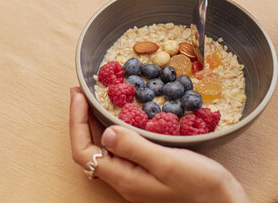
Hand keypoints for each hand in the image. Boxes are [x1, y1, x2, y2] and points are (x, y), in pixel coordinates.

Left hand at [69, 87, 249, 202]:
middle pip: (91, 149)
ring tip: (99, 98)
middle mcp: (125, 180)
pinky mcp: (148, 173)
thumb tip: (105, 132)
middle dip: (83, 119)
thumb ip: (134, 147)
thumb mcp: (167, 163)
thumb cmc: (201, 187)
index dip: (76, 122)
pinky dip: (118, 128)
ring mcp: (136, 178)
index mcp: (124, 178)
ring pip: (107, 149)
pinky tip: (127, 116)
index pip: (83, 151)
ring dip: (98, 123)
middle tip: (84, 90)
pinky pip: (124, 149)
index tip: (79, 94)